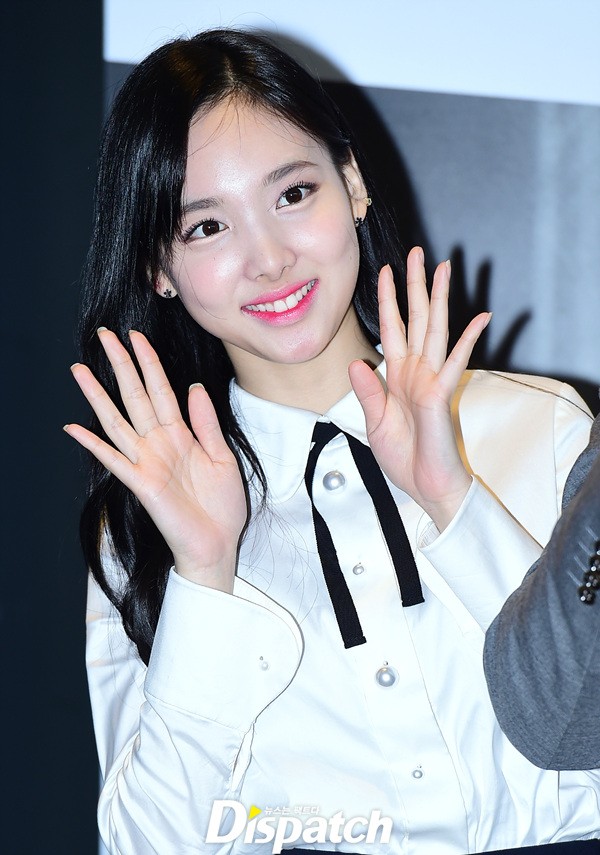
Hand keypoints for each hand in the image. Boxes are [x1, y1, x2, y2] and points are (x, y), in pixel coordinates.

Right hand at [64, 329, 246, 590]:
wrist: (218, 543)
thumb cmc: (221, 505)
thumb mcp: (223, 457)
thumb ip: (206, 423)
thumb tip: (193, 387)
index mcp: (181, 435)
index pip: (161, 390)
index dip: (149, 363)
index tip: (136, 338)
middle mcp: (159, 444)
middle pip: (135, 396)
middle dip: (121, 365)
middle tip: (105, 335)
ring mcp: (147, 462)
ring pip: (118, 421)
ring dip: (98, 396)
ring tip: (79, 370)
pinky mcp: (142, 484)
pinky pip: (114, 460)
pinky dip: (94, 445)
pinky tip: (74, 428)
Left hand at [348, 247, 490, 530]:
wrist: (423, 486)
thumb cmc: (403, 457)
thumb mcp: (374, 423)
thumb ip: (367, 392)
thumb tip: (356, 362)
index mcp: (397, 376)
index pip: (391, 329)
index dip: (387, 300)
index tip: (383, 272)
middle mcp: (415, 371)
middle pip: (416, 319)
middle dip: (415, 285)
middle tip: (418, 252)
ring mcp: (430, 380)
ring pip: (435, 330)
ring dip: (439, 298)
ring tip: (444, 268)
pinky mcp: (441, 394)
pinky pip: (454, 362)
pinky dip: (467, 340)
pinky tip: (480, 318)